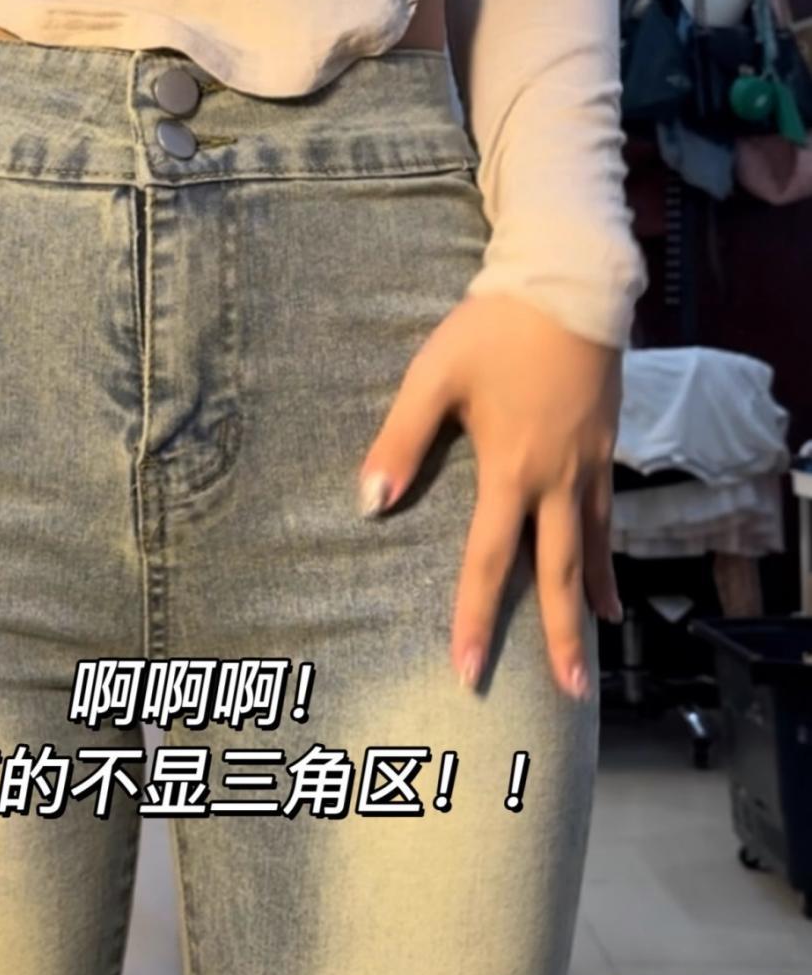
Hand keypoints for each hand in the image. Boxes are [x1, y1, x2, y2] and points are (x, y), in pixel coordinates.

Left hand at [357, 292, 623, 699]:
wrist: (571, 281)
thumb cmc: (495, 328)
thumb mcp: (435, 378)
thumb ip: (401, 442)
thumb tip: (369, 501)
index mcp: (510, 470)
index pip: (488, 562)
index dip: (475, 620)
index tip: (469, 671)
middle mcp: (556, 480)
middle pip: (557, 574)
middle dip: (557, 638)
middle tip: (568, 693)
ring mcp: (588, 466)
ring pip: (591, 550)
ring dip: (588, 603)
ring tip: (590, 649)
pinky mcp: (604, 448)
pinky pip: (606, 518)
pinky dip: (606, 555)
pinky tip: (605, 578)